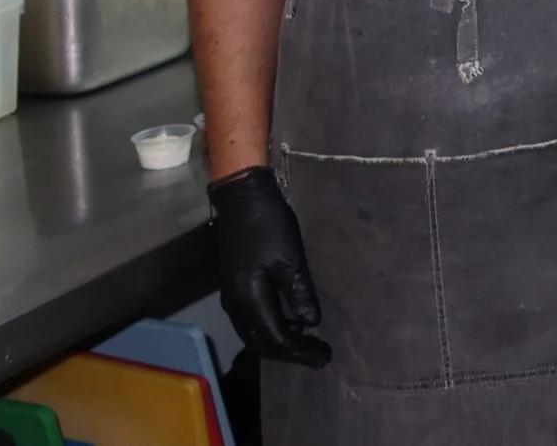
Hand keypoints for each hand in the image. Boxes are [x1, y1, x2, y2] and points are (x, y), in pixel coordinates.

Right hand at [208, 166, 331, 367]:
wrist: (242, 199)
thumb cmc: (269, 226)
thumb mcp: (290, 259)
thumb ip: (300, 293)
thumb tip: (311, 324)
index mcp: (249, 300)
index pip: (275, 339)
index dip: (300, 352)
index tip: (325, 357)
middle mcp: (235, 306)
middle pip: (261, 343)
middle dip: (289, 353)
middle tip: (319, 355)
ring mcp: (231, 298)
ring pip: (254, 334)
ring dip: (279, 342)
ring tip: (307, 343)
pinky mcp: (234, 288)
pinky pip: (251, 322)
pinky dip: (270, 329)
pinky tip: (290, 322)